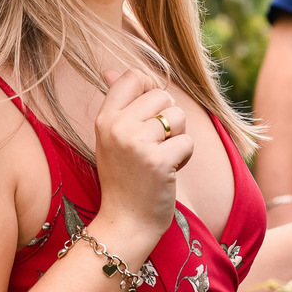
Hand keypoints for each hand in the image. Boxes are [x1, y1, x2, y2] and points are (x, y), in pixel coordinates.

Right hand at [93, 69, 193, 242]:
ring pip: (178, 116)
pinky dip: (184, 157)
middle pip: (162, 95)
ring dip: (178, 137)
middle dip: (169, 118)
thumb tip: (111, 69)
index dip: (150, 88)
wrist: (125, 222)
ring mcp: (137, 144)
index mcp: (105, 118)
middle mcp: (117, 127)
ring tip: (161, 157)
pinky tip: (168, 171)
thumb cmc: (123, 177)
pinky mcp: (158, 161)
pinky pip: (187, 141)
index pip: (133, 76)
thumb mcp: (111, 137)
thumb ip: (117, 103)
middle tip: (156, 144)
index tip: (151, 112)